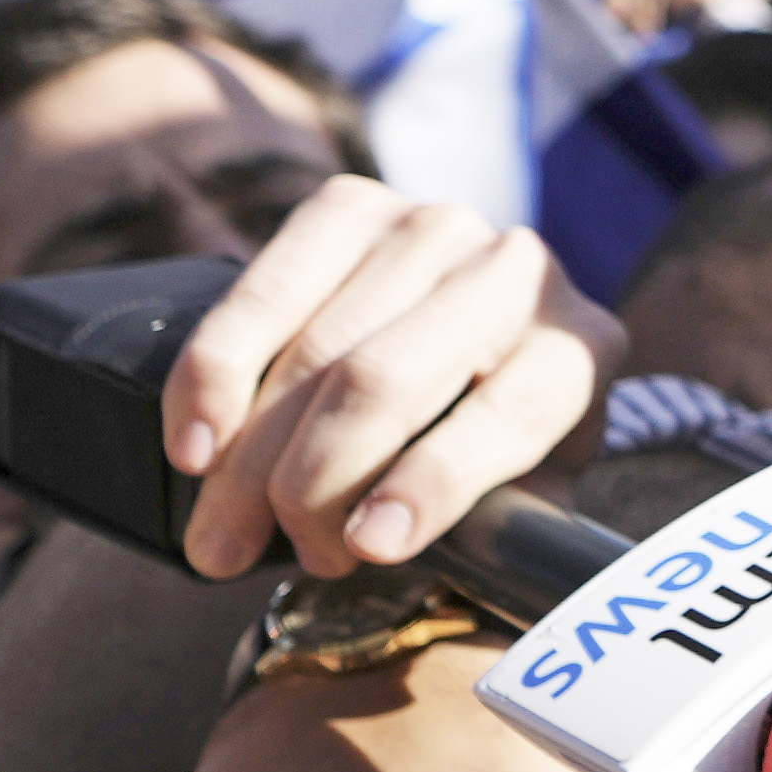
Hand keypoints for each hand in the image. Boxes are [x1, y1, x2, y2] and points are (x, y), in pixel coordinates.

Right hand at [139, 177, 608, 586]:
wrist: (476, 337)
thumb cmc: (494, 439)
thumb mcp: (523, 492)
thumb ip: (495, 530)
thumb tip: (416, 565)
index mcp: (577, 349)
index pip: (504, 415)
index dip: (430, 485)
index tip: (365, 548)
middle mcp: (513, 272)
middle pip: (383, 383)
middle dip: (313, 488)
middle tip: (279, 558)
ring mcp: (429, 227)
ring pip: (311, 351)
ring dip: (248, 461)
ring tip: (220, 538)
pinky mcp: (350, 206)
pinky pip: (260, 294)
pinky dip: (214, 376)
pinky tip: (194, 446)